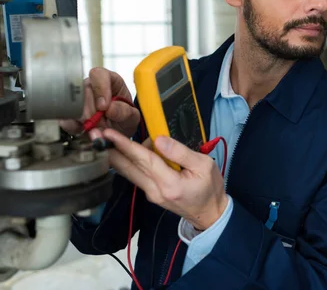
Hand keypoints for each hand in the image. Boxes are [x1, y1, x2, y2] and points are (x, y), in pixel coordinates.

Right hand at [60, 67, 139, 138]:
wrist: (117, 134)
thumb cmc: (125, 119)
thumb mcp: (132, 116)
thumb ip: (125, 112)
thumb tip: (110, 109)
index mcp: (109, 80)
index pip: (99, 75)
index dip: (100, 89)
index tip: (104, 106)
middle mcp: (91, 87)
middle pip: (83, 92)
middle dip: (92, 112)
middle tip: (101, 122)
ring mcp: (79, 99)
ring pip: (73, 105)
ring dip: (85, 121)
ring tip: (97, 128)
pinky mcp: (70, 113)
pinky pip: (65, 117)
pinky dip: (74, 127)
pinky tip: (84, 130)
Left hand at [103, 129, 227, 230]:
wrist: (210, 214)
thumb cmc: (210, 188)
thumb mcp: (204, 165)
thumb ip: (181, 152)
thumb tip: (159, 140)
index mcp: (170, 184)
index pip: (143, 160)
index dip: (125, 145)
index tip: (109, 134)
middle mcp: (155, 191)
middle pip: (129, 168)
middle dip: (110, 150)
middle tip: (94, 134)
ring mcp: (151, 194)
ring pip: (130, 173)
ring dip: (116, 156)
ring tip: (104, 139)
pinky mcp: (151, 194)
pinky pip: (137, 175)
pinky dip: (129, 162)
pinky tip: (127, 151)